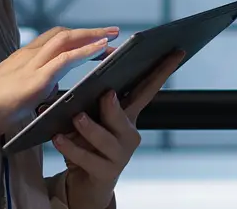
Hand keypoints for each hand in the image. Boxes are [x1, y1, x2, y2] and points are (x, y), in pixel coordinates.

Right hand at [0, 26, 120, 150]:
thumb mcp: (19, 95)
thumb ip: (38, 88)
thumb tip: (54, 88)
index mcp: (23, 59)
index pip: (54, 40)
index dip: (77, 37)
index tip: (97, 38)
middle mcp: (28, 56)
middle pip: (64, 34)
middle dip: (90, 32)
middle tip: (114, 33)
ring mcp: (31, 65)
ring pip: (66, 40)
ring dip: (93, 36)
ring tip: (113, 37)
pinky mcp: (34, 79)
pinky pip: (65, 59)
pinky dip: (86, 51)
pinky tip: (101, 50)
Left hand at [55, 49, 186, 208]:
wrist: (85, 184)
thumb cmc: (88, 144)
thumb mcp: (92, 120)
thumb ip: (91, 103)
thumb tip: (81, 85)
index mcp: (129, 115)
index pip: (148, 89)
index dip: (163, 70)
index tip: (177, 51)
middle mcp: (129, 133)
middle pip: (125, 115)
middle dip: (115, 105)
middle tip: (106, 93)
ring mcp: (119, 154)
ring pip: (105, 138)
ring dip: (90, 127)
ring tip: (77, 118)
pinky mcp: (105, 172)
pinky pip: (87, 158)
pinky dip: (71, 147)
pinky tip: (58, 138)